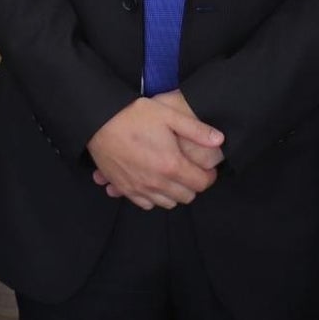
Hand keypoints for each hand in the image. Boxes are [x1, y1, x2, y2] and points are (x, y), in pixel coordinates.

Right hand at [85, 97, 223, 208]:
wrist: (98, 121)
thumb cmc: (134, 115)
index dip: (209, 175)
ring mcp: (140, 189)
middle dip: (192, 184)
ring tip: (171, 174)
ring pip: (168, 203)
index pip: (202, 183)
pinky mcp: (125, 189)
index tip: (206, 167)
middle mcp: (157, 183)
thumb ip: (196, 130)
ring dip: (174, 192)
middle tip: (188, 168)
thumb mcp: (168, 115)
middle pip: (187, 196)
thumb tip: (220, 140)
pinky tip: (153, 181)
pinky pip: (147, 204)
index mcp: (172, 165)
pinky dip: (154, 197)